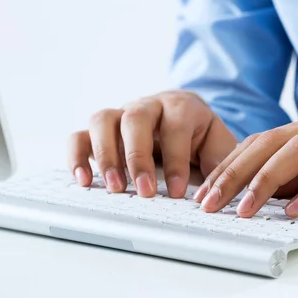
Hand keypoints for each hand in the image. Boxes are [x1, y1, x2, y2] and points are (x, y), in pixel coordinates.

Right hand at [67, 91, 236, 196]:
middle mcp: (147, 106)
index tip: (176, 191)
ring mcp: (121, 114)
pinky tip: (83, 181)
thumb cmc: (201, 134)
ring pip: (103, 120)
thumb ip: (220, 161)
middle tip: (145, 192)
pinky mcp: (101, 130)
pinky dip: (77, 156)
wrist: (185, 116)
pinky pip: (80, 135)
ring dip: (106, 155)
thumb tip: (217, 189)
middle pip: (136, 119)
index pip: (176, 126)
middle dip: (139, 158)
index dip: (176, 159)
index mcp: (181, 106)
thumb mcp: (218, 143)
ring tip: (115, 188)